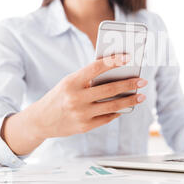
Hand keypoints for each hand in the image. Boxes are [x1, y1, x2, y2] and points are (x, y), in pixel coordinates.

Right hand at [32, 54, 147, 138]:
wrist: (40, 121)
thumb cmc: (59, 96)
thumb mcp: (69, 83)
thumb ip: (88, 78)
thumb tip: (116, 73)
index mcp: (71, 82)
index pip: (96, 68)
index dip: (113, 61)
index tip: (128, 57)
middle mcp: (76, 98)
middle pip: (110, 89)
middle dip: (129, 84)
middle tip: (142, 80)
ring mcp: (81, 114)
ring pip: (113, 105)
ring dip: (130, 100)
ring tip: (141, 96)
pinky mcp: (84, 126)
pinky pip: (107, 117)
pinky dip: (117, 111)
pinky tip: (125, 107)